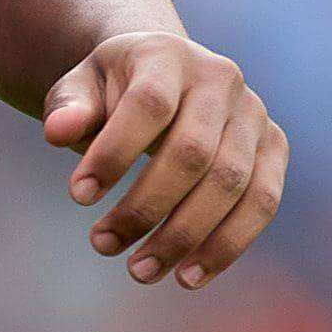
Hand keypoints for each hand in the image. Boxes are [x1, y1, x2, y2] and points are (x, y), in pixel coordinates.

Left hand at [43, 32, 286, 288]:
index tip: (78, 197)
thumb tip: (58, 131)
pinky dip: (228, 245)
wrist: (164, 76)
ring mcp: (254, 114)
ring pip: (232, 183)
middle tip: (102, 245)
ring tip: (140, 271)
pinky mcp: (274, 147)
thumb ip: (68, 107)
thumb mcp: (81, 88)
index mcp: (167, 55)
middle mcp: (221, 79)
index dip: (115, 153)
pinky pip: (262, 202)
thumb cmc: (113, 90)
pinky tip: (188, 276)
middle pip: (193, 152)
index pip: (148, 105)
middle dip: (146, 207)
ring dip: (185, 236)